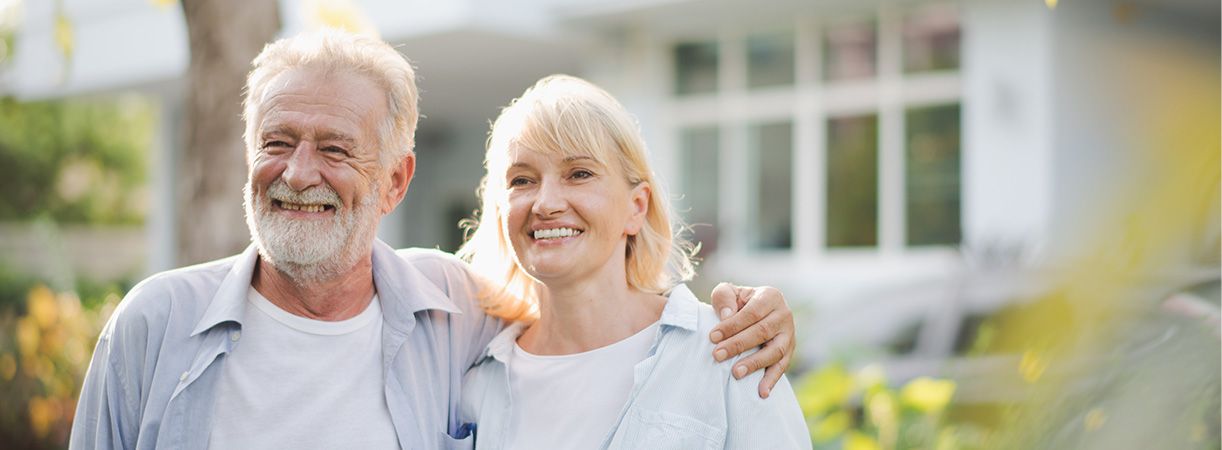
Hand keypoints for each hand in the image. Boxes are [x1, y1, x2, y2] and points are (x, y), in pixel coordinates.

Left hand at [708, 282, 794, 397]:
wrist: (756, 311)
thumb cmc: (738, 302)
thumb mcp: (729, 292)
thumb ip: (724, 297)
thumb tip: (727, 315)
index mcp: (770, 296)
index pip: (752, 312)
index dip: (732, 325)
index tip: (712, 337)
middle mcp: (784, 314)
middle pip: (762, 331)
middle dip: (738, 345)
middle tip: (717, 356)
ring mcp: (790, 334)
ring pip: (775, 351)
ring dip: (755, 363)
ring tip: (736, 373)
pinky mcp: (790, 351)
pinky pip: (782, 366)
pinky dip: (772, 380)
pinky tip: (761, 392)